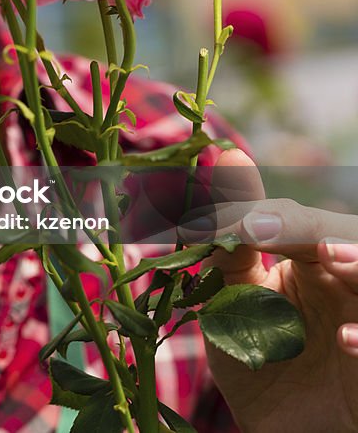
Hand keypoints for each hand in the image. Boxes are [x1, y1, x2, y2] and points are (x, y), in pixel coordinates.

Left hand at [195, 149, 357, 431]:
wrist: (276, 426)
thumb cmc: (256, 358)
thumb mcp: (232, 300)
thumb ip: (226, 244)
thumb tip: (223, 159)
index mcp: (309, 257)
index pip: (291, 222)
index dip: (257, 217)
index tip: (221, 226)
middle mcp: (345, 278)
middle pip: (338, 236)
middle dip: (308, 228)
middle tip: (262, 230)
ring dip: (357, 261)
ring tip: (332, 258)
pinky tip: (346, 340)